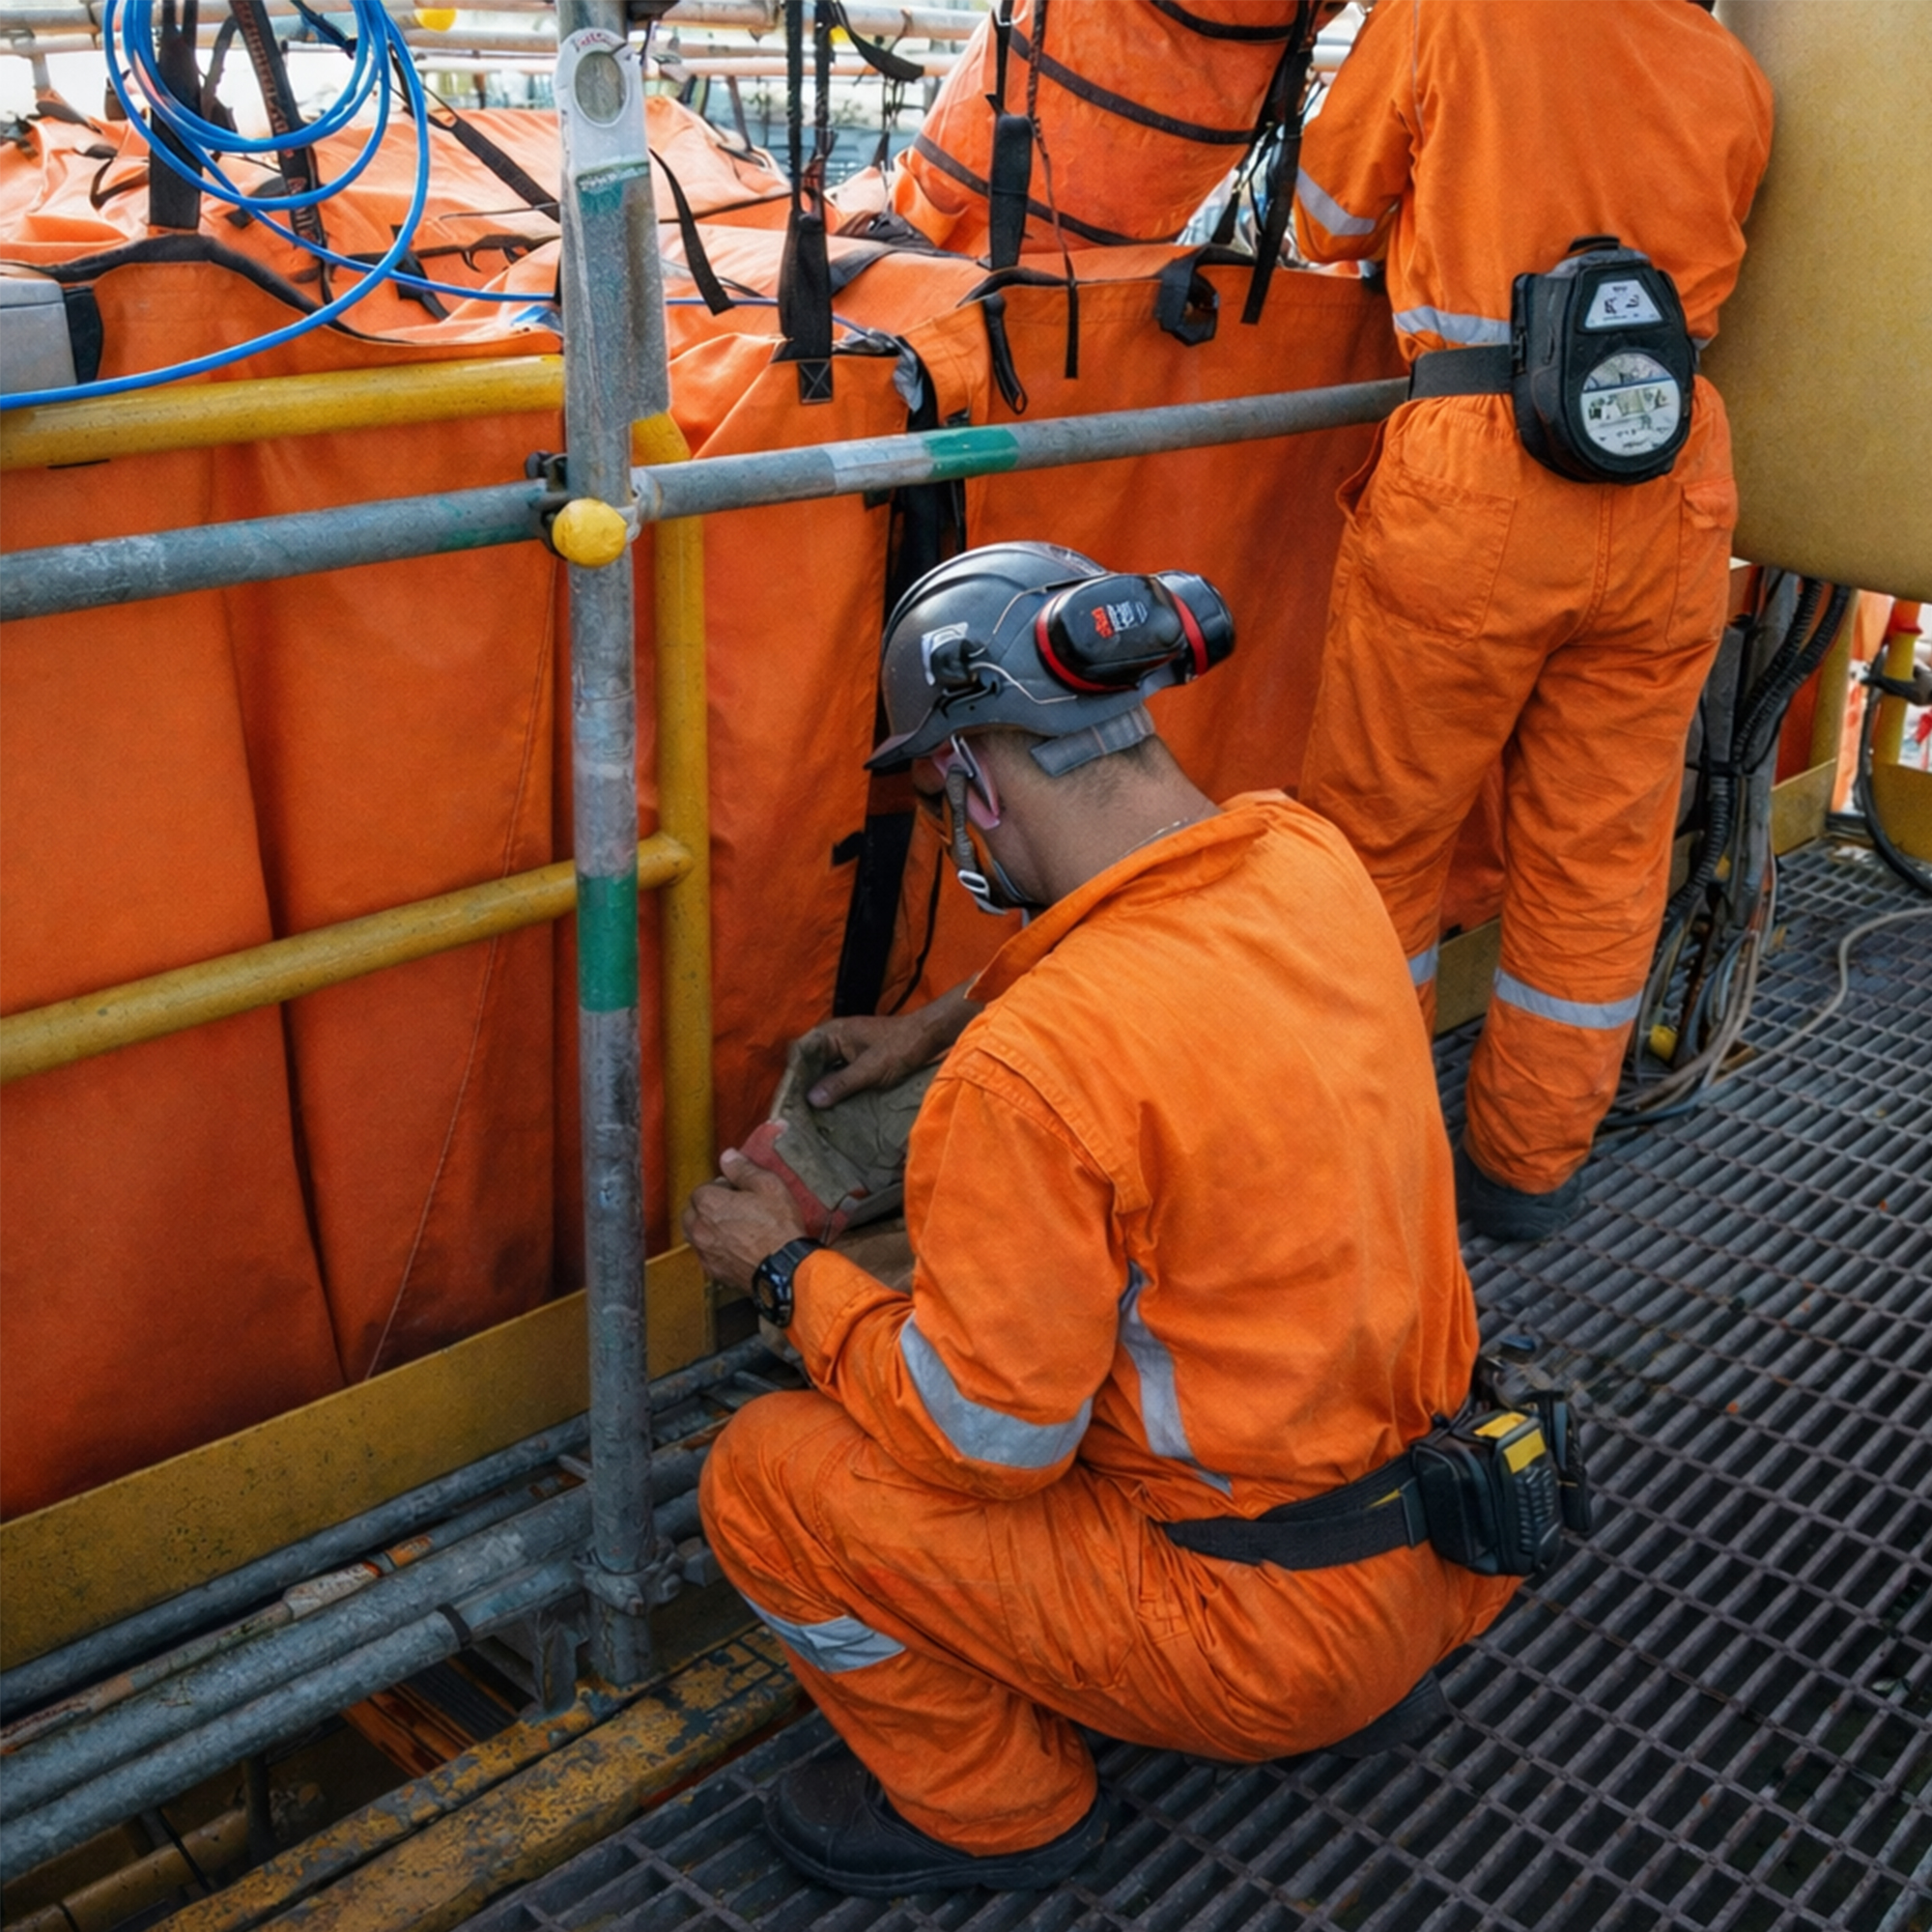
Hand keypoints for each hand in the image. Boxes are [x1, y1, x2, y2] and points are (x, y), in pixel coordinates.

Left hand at [681, 1148, 807, 1295]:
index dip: (722, 1187)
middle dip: (708, 1207)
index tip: (738, 1191)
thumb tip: (728, 1157)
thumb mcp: (768, 1186)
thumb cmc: (778, 1229)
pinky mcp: (715, 1271)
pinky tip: (736, 1246)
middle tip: (733, 1206)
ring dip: (708, 1227)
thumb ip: (743, 1169)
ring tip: (733, 1226)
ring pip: (696, 1234)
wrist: (786, 1268)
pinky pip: (707, 1254)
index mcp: (708, 1204)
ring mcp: (706, 1251)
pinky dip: (716, 1248)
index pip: (702, 1188)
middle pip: (693, 1211)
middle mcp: (700, 1229)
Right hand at [798, 981, 977, 1107]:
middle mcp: (833, 1040)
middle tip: (796, 1113)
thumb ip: (842, 1083)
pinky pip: (836, 1077)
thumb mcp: (871, 1068)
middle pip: (809, 1065)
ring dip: (819, 1091)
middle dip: (803, 1086)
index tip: (788, 1099)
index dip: (793, 1076)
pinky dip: (833, 1090)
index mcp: (831, 1033)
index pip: (800, 1053)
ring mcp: (844, 1051)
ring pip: (822, 1072)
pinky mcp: (855, 1062)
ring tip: (809, 1115)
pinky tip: (830, 1109)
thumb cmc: (902, 1046)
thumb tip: (812, 1099)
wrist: (929, 1037)